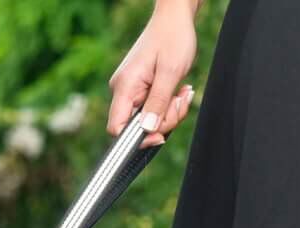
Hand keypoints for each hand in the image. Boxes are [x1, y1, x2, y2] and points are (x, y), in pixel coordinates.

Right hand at [108, 2, 197, 146]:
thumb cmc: (172, 37)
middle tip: (180, 100)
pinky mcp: (142, 90)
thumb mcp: (170, 72)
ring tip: (183, 92)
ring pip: (150, 119)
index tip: (159, 135)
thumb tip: (148, 129)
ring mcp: (132, 91)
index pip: (116, 128)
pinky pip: (155, 109)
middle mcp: (123, 91)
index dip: (137, 138)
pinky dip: (170, 105)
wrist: (175, 18)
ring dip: (171, 111)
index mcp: (124, 87)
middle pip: (138, 126)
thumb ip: (158, 102)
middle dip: (165, 120)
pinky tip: (179, 91)